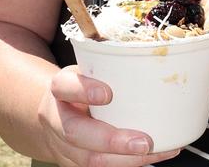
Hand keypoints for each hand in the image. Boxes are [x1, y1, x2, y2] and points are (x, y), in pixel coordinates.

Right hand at [38, 66, 180, 166]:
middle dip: (112, 141)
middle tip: (144, 142)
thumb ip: (111, 63)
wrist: (54, 111)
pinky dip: (127, 164)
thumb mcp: (89, 67)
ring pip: (89, 159)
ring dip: (125, 160)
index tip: (107, 94)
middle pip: (76, 133)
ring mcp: (62, 144)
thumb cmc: (82, 83)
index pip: (65, 86)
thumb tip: (153, 54)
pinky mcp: (74, 161)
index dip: (84, 90)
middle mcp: (57, 118)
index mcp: (60, 87)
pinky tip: (153, 156)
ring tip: (154, 151)